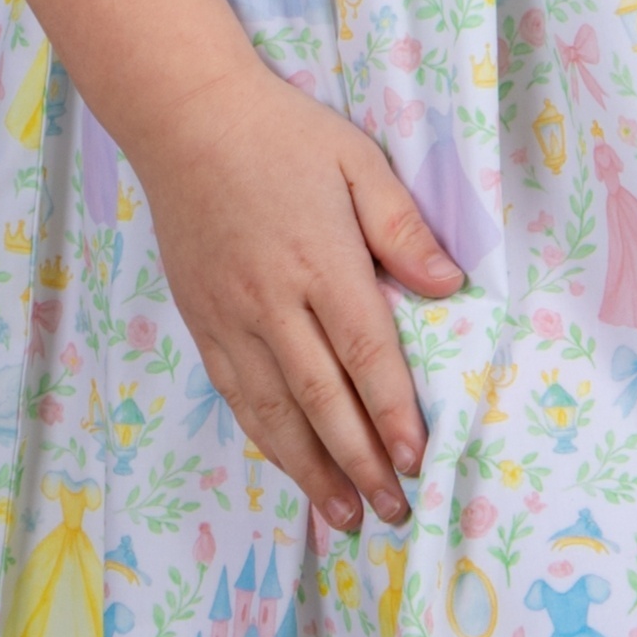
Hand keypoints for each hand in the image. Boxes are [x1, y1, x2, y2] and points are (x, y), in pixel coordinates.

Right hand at [131, 68, 464, 534]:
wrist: (186, 120)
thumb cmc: (283, 134)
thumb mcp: (357, 161)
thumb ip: (402, 228)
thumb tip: (450, 286)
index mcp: (320, 260)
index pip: (365, 352)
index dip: (393, 412)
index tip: (419, 458)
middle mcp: (272, 299)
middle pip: (321, 397)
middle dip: (360, 461)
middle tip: (393, 510)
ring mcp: (231, 316)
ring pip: (273, 410)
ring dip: (311, 469)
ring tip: (344, 515)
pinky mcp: (203, 321)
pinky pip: (237, 394)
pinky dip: (266, 438)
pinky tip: (290, 466)